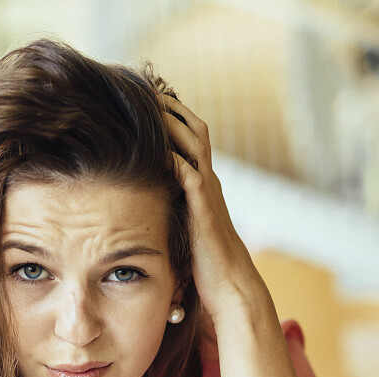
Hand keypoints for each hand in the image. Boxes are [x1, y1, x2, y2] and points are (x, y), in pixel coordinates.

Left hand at [159, 94, 269, 325]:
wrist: (230, 285)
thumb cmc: (205, 262)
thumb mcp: (186, 224)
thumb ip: (174, 205)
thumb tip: (150, 196)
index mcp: (203, 183)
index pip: (191, 138)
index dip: (173, 116)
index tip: (150, 99)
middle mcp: (209, 182)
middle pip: (195, 132)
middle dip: (172, 110)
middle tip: (148, 89)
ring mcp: (208, 195)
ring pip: (195, 148)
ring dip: (174, 126)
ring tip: (152, 106)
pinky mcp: (204, 213)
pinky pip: (192, 180)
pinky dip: (177, 162)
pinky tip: (160, 151)